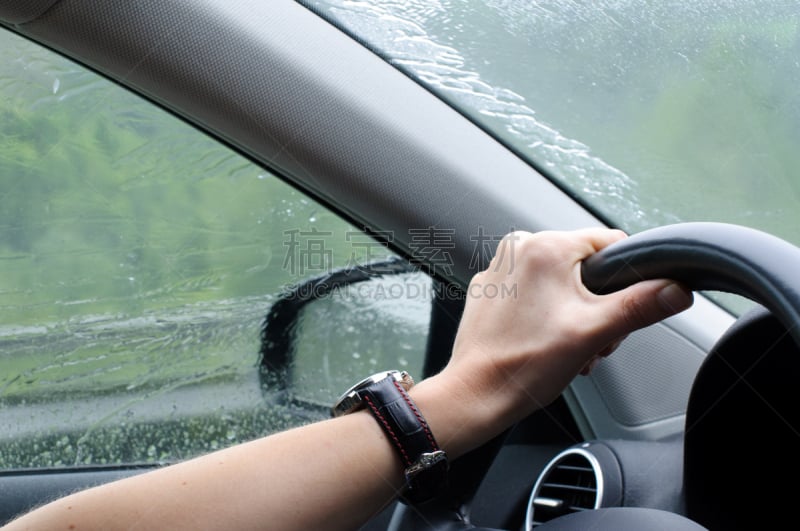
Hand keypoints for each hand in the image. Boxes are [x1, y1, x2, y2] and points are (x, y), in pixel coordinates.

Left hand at [412, 228, 692, 456]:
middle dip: (596, 303)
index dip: (625, 276)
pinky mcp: (488, 290)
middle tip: (590, 338)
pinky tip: (542, 342)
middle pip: (583, 266)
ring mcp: (499, 269)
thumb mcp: (595, 332)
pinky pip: (530, 291)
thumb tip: (677, 289)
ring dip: (573, 313)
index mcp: (544, 246)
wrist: (478, 393)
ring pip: (558, 281)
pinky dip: (544, 314)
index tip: (618, 308)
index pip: (608, 242)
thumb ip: (640, 305)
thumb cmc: (526, 363)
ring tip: (567, 346)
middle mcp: (517, 248)